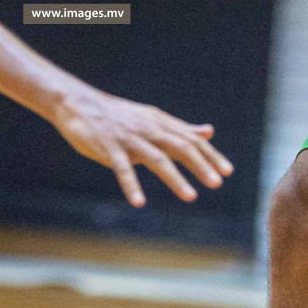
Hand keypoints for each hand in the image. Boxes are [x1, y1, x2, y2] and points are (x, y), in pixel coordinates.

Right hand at [50, 86, 233, 206]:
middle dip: (200, 165)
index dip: (210, 155)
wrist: (79, 104)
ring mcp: (129, 139)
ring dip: (175, 178)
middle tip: (217, 183)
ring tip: (191, 197)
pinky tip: (139, 202)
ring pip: (156, 158)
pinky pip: (122, 169)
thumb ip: (180, 128)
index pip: (191, 139)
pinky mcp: (110, 148)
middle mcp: (148, 129)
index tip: (227, 172)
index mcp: (160, 122)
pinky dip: (132, 185)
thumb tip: (208, 132)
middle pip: (179, 146)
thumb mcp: (152, 119)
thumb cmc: (118, 116)